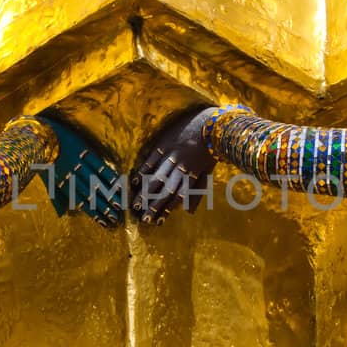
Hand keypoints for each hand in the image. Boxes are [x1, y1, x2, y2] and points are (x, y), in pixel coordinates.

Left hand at [37, 115, 124, 227]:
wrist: (39, 135)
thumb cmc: (42, 159)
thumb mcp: (46, 180)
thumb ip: (55, 196)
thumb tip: (62, 214)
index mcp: (62, 184)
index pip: (81, 201)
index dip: (93, 212)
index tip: (105, 222)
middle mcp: (71, 175)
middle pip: (90, 193)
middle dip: (104, 207)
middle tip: (116, 217)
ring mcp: (78, 163)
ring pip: (95, 181)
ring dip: (108, 193)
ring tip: (119, 203)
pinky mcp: (82, 150)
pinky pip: (96, 164)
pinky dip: (107, 173)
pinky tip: (117, 182)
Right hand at [130, 106, 218, 223]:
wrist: (212, 124)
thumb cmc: (212, 149)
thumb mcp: (208, 172)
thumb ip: (197, 192)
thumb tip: (188, 212)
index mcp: (191, 175)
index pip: (177, 197)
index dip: (166, 210)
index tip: (157, 221)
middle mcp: (179, 167)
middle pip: (164, 190)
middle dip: (152, 205)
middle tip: (142, 219)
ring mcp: (170, 155)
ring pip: (155, 177)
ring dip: (144, 192)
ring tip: (135, 205)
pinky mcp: (164, 144)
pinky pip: (151, 159)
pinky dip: (142, 170)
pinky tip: (133, 181)